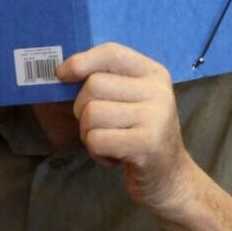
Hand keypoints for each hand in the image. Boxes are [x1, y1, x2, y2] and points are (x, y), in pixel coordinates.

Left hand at [61, 43, 197, 210]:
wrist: (170, 178)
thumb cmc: (140, 137)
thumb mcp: (130, 102)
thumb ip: (106, 83)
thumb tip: (61, 72)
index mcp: (153, 74)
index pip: (111, 52)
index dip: (80, 62)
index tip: (62, 75)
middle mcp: (157, 90)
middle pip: (93, 85)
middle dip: (82, 109)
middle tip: (100, 127)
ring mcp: (155, 116)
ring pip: (91, 113)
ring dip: (89, 134)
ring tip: (110, 143)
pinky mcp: (146, 143)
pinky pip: (96, 140)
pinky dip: (97, 153)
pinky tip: (115, 157)